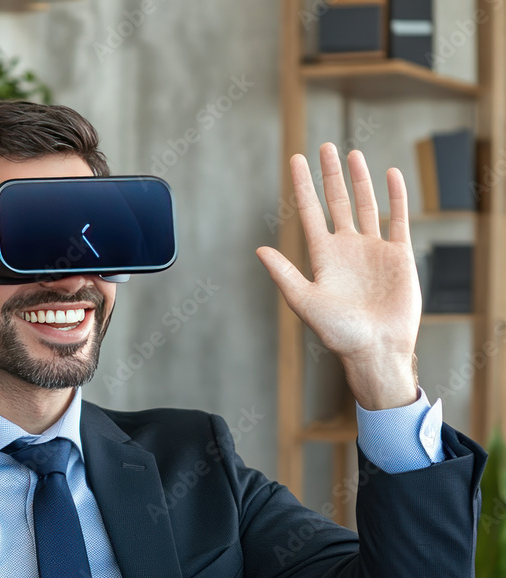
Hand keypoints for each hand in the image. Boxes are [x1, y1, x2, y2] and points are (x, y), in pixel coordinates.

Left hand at [256, 143, 420, 409]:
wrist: (376, 348)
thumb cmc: (339, 333)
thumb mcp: (305, 301)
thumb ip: (284, 274)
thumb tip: (260, 249)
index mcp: (323, 258)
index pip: (310, 213)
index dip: (303, 187)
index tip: (296, 160)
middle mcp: (347, 249)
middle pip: (337, 202)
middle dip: (330, 176)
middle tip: (324, 148)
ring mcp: (373, 250)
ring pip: (365, 205)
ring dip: (359, 180)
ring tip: (351, 154)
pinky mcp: (398, 255)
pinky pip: (397, 218)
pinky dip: (395, 196)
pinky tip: (391, 174)